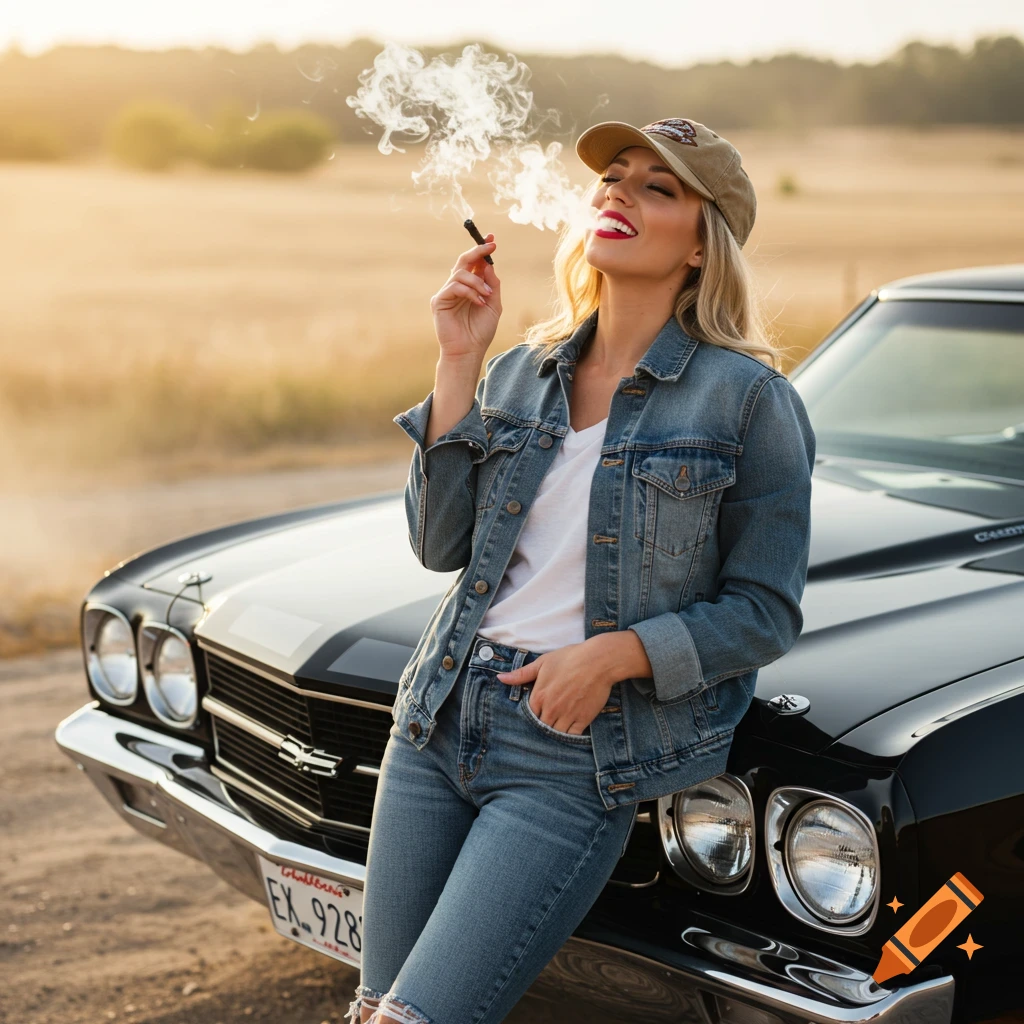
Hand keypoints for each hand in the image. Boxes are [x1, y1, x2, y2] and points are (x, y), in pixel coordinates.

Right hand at [430, 234, 501, 362]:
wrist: (469, 351)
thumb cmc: (480, 331)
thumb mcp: (493, 305)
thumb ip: (492, 285)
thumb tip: (489, 264)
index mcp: (470, 287)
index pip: (474, 263)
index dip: (482, 250)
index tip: (493, 239)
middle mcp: (457, 287)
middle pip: (463, 261)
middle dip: (477, 251)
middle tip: (490, 247)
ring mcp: (447, 293)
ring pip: (460, 273)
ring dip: (477, 282)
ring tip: (487, 296)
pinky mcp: (439, 301)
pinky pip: (454, 287)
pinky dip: (469, 292)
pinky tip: (478, 302)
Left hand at [495, 642, 613, 734]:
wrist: (598, 661)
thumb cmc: (570, 658)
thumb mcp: (543, 663)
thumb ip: (521, 674)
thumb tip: (501, 678)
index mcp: (539, 696)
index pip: (528, 716)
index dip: (531, 716)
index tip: (536, 714)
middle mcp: (551, 709)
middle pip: (541, 727)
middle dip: (542, 726)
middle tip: (547, 722)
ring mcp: (567, 716)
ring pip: (555, 734)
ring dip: (555, 732)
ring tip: (557, 727)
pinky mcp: (583, 719)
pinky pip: (572, 736)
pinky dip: (570, 735)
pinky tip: (569, 730)